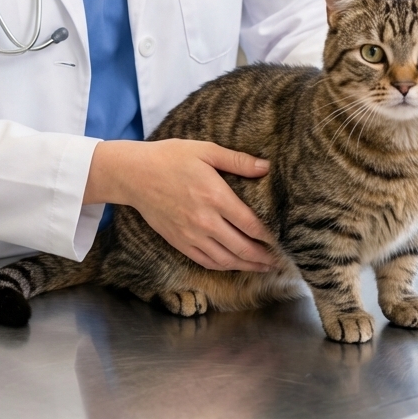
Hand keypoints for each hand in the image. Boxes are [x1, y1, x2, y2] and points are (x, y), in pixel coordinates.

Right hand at [84, 139, 275, 271]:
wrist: (135, 174)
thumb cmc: (170, 158)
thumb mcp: (205, 151)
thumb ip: (237, 161)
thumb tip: (265, 167)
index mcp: (216, 196)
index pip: (251, 225)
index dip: (269, 237)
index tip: (282, 241)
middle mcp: (206, 221)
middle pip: (242, 248)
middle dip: (263, 258)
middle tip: (279, 261)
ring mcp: (191, 235)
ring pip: (226, 259)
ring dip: (246, 266)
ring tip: (262, 267)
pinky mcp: (179, 242)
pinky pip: (206, 261)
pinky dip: (223, 267)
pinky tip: (233, 265)